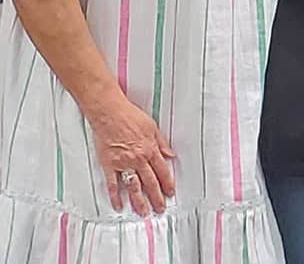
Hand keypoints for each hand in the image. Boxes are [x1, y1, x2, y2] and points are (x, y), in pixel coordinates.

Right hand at [88, 97, 175, 215]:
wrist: (110, 113)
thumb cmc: (130, 116)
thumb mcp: (153, 127)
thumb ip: (162, 143)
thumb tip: (171, 155)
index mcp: (150, 150)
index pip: (162, 171)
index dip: (167, 184)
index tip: (170, 193)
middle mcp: (138, 159)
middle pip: (150, 182)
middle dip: (156, 197)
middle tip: (160, 209)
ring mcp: (123, 163)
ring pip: (134, 186)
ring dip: (139, 201)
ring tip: (144, 212)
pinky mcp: (109, 164)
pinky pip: (113, 183)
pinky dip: (115, 196)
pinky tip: (119, 205)